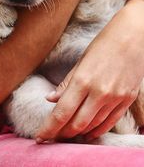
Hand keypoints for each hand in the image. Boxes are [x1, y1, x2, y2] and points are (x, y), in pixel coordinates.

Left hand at [36, 0, 143, 141]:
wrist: (133, 36)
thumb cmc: (104, 44)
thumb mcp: (81, 60)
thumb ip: (67, 83)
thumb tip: (50, 99)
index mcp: (83, 80)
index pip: (61, 113)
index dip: (48, 128)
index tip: (40, 137)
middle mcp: (99, 92)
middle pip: (76, 124)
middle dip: (61, 133)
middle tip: (53, 135)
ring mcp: (115, 97)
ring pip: (93, 126)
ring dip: (78, 133)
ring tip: (68, 134)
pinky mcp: (127, 100)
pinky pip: (110, 122)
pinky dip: (97, 130)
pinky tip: (88, 133)